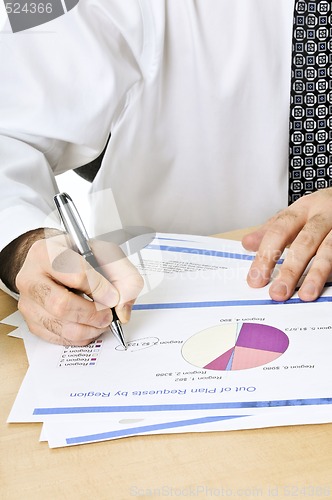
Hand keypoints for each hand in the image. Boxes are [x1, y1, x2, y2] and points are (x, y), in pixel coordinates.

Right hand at [16, 232, 143, 344]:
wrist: (57, 261)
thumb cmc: (79, 256)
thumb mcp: (107, 254)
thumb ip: (125, 278)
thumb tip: (122, 311)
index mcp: (47, 252)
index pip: (74, 273)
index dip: (98, 289)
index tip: (113, 296)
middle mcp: (31, 276)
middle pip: (60, 304)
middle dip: (91, 313)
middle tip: (108, 315)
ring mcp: (27, 301)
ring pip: (58, 324)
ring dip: (87, 328)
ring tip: (101, 322)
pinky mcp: (31, 320)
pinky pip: (55, 337)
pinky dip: (78, 337)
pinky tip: (89, 327)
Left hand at [242, 188, 331, 301]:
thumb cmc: (320, 211)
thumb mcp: (295, 215)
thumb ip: (271, 230)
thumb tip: (247, 243)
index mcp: (302, 208)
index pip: (279, 231)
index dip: (266, 256)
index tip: (256, 279)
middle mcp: (323, 215)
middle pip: (304, 242)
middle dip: (290, 270)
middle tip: (278, 293)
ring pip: (329, 251)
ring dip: (316, 274)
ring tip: (306, 295)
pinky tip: (327, 286)